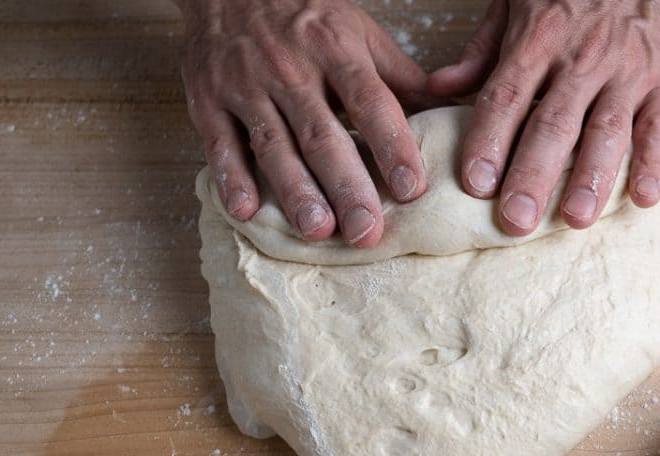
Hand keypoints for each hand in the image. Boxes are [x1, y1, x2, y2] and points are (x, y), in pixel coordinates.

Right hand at [178, 0, 440, 244]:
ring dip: (295, 191)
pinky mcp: (208, 102)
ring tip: (318, 230)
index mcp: (336, 49)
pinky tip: (246, 210)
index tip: (411, 189)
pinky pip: (220, 144)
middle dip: (346, 186)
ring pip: (273, 145)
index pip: (370, 101)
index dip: (391, 146)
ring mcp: (246, 86)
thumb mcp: (358, 33)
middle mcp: (291, 69)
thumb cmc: (303, 17)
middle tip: (366, 231)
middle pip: (322, 134)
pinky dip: (231, 178)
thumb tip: (451, 110)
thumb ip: (399, 77)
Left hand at [428, 0, 659, 231]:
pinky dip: (654, 163)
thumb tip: (437, 88)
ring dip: (590, 178)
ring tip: (574, 218)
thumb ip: (481, 50)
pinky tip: (641, 198)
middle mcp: (583, 57)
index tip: (475, 183)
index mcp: (539, 39)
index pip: (507, 96)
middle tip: (516, 220)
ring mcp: (630, 69)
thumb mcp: (517, 0)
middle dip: (533, 175)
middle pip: (553, 124)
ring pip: (607, 130)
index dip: (490, 141)